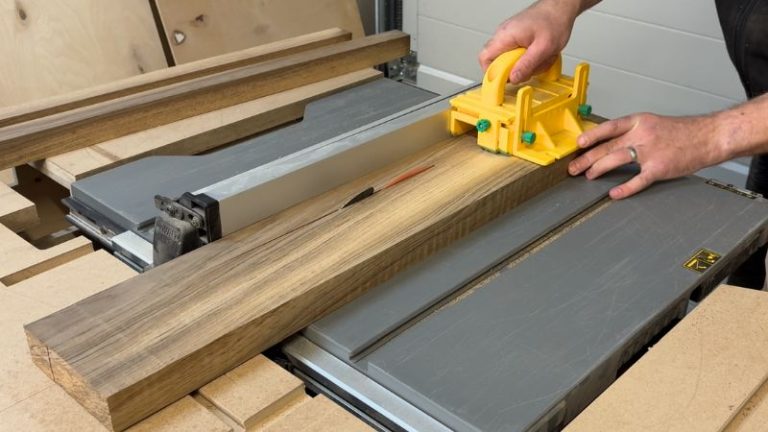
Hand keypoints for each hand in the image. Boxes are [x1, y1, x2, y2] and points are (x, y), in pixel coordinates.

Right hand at [478, 0, 578, 82]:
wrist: (560, 7)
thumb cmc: (554, 21)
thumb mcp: (544, 48)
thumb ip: (527, 65)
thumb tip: (513, 78)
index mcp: (506, 35)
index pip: (485, 58)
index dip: (492, 73)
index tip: (506, 80)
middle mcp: (503, 34)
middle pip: (497, 62)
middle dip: (514, 70)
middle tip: (530, 66)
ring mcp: (508, 36)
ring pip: (508, 60)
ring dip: (524, 65)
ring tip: (538, 58)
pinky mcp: (515, 38)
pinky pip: (516, 55)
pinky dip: (527, 59)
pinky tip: (537, 54)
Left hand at [568, 113, 725, 198]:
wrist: (709, 136)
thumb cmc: (681, 132)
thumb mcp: (653, 124)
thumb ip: (631, 132)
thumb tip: (608, 143)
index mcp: (639, 122)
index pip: (609, 127)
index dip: (591, 136)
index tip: (577, 144)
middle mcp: (642, 134)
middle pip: (607, 146)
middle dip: (587, 158)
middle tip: (574, 168)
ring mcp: (650, 151)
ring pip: (616, 159)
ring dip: (598, 169)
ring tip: (588, 176)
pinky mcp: (660, 168)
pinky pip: (638, 180)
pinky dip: (625, 188)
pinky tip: (614, 193)